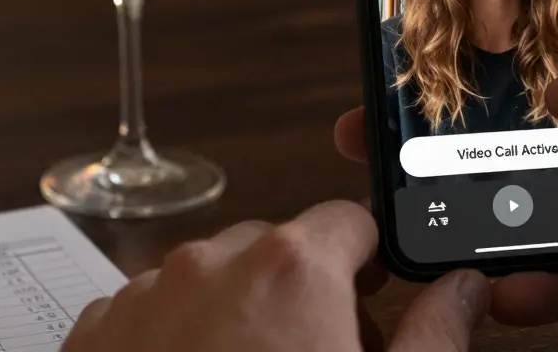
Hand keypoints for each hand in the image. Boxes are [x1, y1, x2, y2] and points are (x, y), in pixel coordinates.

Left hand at [62, 200, 488, 350]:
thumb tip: (461, 291)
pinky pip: (152, 310)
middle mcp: (211, 266)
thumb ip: (434, 333)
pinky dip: (178, 337)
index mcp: (292, 270)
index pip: (349, 221)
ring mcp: (144, 298)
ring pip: (212, 279)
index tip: (370, 302)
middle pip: (279, 250)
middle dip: (305, 294)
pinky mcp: (96, 336)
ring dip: (240, 313)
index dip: (369, 263)